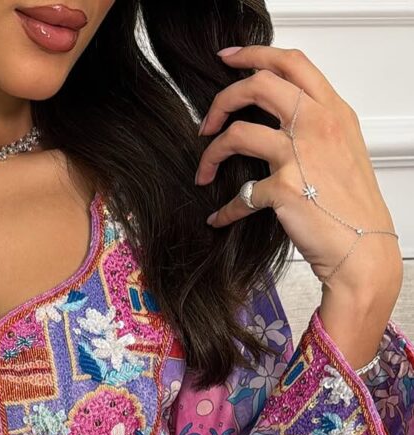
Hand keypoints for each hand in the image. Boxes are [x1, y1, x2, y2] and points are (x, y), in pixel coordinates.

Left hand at [194, 44, 402, 293]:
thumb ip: (314, 127)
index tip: (228, 60)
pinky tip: (219, 219)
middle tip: (205, 124)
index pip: (292, 63)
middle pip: (258, 84)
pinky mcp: (285, 188)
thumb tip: (276, 119)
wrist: (361, 248)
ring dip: (210, 155)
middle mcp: (319, 125)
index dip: (254, 55)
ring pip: (238, 133)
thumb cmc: (351, 206)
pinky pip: (240, 195)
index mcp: (333, 111)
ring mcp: (301, 154)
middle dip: (222, 100)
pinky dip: (225, 210)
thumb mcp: (342, 150)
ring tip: (203, 173)